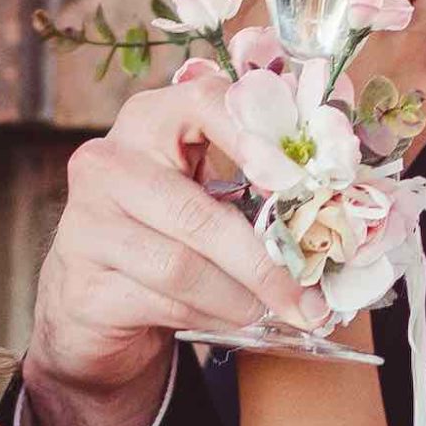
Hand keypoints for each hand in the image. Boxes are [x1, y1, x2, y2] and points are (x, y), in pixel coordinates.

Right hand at [20, 80, 314, 425]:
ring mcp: (87, 225)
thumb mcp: (205, 193)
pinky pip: (162, 304)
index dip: (259, 139)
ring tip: (277, 311)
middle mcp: (107, 164)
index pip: (206, 103)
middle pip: (198, 213)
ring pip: (182, 267)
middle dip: (265, 262)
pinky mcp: (83, 284)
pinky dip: (211, 319)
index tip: (306, 182)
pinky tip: (234, 322)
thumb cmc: (166, 236)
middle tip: (311, 297)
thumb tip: (341, 205)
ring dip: (242, 298)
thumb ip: (256, 185)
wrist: (92, 301)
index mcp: (148, 121)